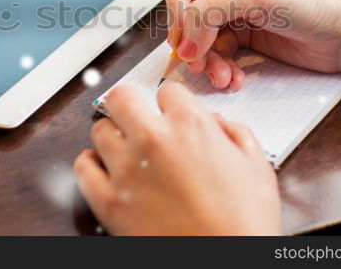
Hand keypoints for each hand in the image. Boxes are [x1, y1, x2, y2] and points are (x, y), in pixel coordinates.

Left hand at [73, 82, 280, 234]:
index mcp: (191, 126)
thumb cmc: (244, 224)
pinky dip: (90, 164)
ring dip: (112, 136)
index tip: (170, 113)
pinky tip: (103, 169)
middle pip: (121, 97)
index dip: (171, 103)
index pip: (167, 90)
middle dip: (129, 104)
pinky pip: (82, 167)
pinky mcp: (108, 200)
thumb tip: (217, 123)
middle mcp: (154, 139)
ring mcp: (127, 169)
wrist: (226, 266)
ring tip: (125, 149)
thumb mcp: (257, 168)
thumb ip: (236, 134)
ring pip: (99, 130)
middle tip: (135, 117)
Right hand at [160, 0, 340, 88]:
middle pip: (183, 10)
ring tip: (221, 75)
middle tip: (198, 62)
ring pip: (196, 36)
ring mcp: (231, 6)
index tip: (183, 35)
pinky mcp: (240, 32)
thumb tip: (182, 41)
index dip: (175, 7)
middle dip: (190, 40)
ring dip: (205, 60)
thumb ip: (209, 12)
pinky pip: (213, 52)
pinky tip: (232, 76)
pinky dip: (218, 67)